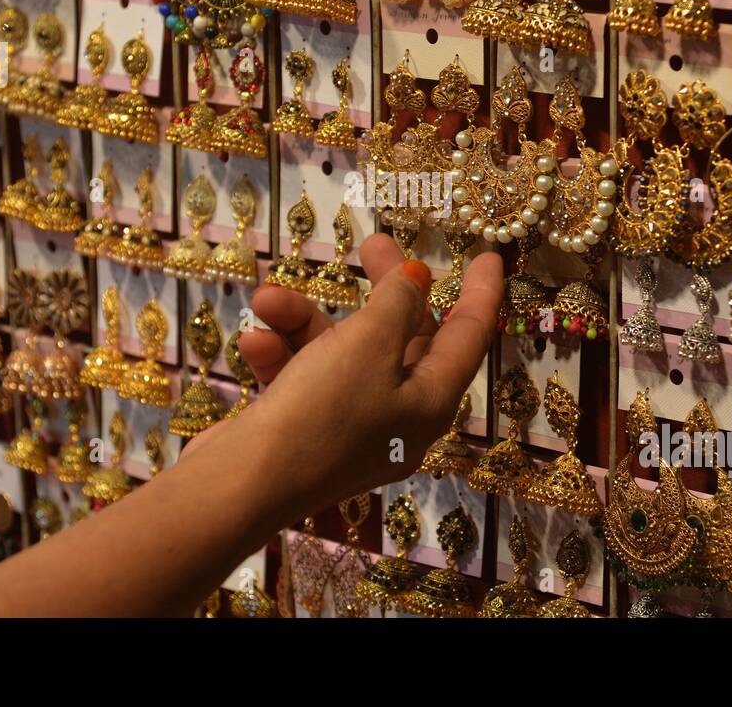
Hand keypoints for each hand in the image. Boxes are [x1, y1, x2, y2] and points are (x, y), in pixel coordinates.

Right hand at [229, 233, 501, 518]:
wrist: (242, 486)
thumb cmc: (322, 413)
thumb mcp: (370, 343)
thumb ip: (398, 303)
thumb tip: (417, 280)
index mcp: (431, 401)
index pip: (468, 337)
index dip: (479, 293)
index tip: (489, 257)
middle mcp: (398, 417)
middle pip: (403, 337)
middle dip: (383, 289)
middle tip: (372, 244)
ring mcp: (350, 427)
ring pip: (340, 352)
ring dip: (304, 321)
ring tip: (269, 298)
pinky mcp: (305, 431)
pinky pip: (303, 378)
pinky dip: (281, 356)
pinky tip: (255, 343)